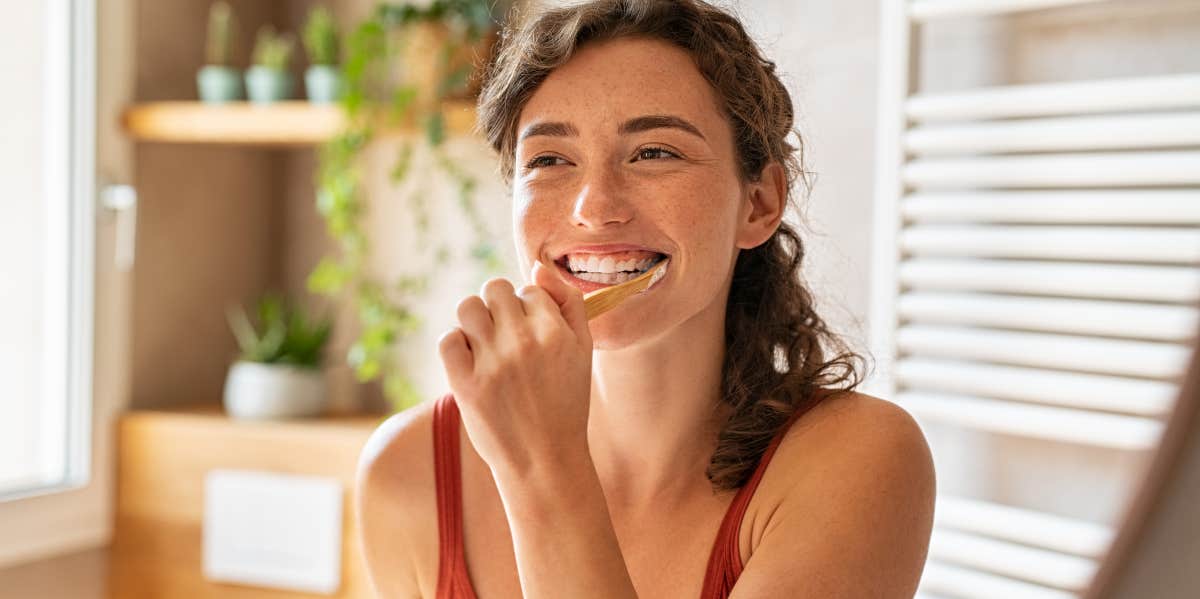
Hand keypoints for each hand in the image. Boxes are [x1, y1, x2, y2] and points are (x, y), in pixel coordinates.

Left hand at [437, 260, 593, 478]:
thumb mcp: (583, 351)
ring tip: (485, 345)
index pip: (529, 289)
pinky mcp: (465, 384)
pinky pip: (447, 339)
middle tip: (505, 336)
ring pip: (467, 307)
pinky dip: (456, 345)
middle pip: (495, 288)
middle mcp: (523, 342)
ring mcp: (492, 363)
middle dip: (498, 306)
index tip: (531, 336)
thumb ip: (569, 303)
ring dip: (474, 321)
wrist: (545, 461)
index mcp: (555, 332)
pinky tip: (471, 362)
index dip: (528, 309)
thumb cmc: (565, 404)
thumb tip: (537, 266)